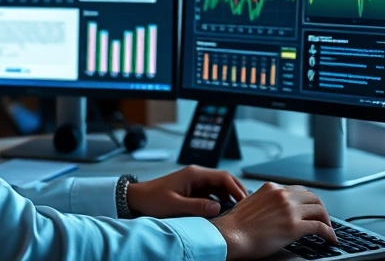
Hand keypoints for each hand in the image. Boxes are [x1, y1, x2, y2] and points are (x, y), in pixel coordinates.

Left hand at [126, 165, 248, 218]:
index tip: (245, 201)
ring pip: (219, 186)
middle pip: (224, 180)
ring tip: (238, 210)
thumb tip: (218, 208)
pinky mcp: (193, 189)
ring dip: (229, 196)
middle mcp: (197, 175)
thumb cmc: (153, 199)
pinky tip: (224, 210)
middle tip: (246, 206)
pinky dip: (220, 200)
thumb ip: (197, 206)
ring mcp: (195, 181)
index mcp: (195, 174)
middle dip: (236, 191)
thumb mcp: (174, 205)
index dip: (236, 188)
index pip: (223, 177)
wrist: (137, 198)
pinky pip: (212, 192)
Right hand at [209, 182, 335, 260]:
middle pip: (312, 197)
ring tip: (328, 229)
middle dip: (320, 208)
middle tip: (323, 219)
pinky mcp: (294, 227)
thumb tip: (274, 211)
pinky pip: (319, 227)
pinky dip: (329, 233)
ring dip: (327, 220)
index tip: (312, 208)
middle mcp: (282, 195)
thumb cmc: (235, 225)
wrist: (230, 236)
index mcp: (272, 188)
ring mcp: (289, 210)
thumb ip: (265, 202)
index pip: (298, 190)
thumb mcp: (250, 203)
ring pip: (319, 210)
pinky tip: (330, 238)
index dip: (308, 201)